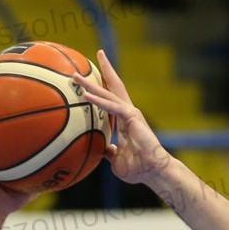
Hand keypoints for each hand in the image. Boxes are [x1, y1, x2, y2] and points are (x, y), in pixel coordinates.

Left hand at [69, 49, 173, 187]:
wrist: (154, 171)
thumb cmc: (138, 168)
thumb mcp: (116, 159)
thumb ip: (109, 151)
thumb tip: (103, 149)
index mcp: (125, 119)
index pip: (112, 98)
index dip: (103, 85)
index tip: (93, 74)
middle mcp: (128, 112)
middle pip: (113, 86)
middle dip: (103, 71)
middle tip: (91, 58)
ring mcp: (130, 113)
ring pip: (108, 93)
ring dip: (91, 84)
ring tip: (75, 76)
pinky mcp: (132, 118)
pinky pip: (112, 107)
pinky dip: (98, 100)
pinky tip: (85, 95)